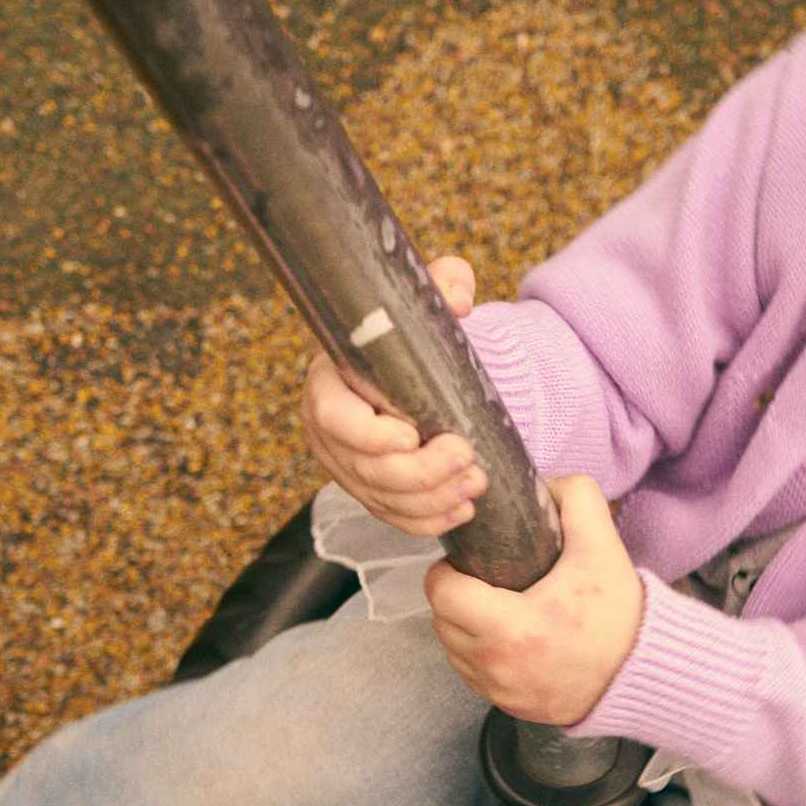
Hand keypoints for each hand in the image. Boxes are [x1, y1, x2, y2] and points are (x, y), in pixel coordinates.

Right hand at [301, 256, 483, 537]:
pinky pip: (394, 518)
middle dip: (417, 471)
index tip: (410, 435)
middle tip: (465, 457)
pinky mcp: (372, 493)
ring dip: (431, 498)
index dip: (367, 434)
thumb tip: (457, 294)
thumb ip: (441, 285)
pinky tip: (461, 512)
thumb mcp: (426, 306)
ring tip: (475, 483)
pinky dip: (428, 521)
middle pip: (362, 468)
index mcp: (330, 384)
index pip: (331, 417)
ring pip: (381, 498)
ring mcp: (349, 468)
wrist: (422, 375)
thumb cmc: (415, 341)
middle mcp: (331, 433)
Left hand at [423, 476, 644, 725]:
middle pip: (442, 621)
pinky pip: (473, 676)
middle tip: (484, 581)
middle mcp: (498, 665)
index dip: (447, 572)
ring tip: (495, 608)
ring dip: (464, 628)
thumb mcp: (602, 547)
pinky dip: (481, 656)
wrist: (642, 674)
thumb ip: (576, 499)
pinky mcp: (508, 706)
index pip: (441, 593)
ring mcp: (501, 690)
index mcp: (512, 627)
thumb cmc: (620, 617)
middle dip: (455, 597)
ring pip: (453, 651)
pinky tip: (508, 638)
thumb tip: (546, 481)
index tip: (468, 563)